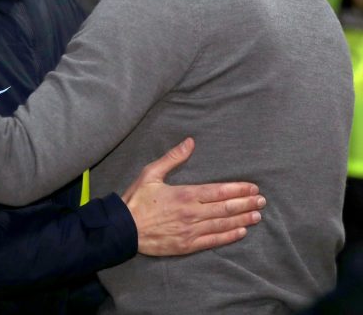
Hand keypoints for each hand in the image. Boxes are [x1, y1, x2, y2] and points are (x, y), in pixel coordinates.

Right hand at [122, 138, 264, 255]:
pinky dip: (228, 237)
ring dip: (242, 219)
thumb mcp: (151, 173)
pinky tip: (241, 232)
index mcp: (185, 194)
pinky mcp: (187, 245)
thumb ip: (173, 158)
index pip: (218, 191)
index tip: (253, 187)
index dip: (238, 189)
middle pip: (225, 208)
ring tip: (257, 215)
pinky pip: (212, 241)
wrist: (124, 228)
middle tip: (262, 201)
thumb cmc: (137, 199)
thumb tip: (190, 142)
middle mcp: (192, 213)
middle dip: (246, 203)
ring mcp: (191, 231)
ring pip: (223, 224)